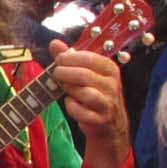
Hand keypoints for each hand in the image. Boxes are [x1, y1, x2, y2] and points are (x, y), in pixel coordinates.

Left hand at [47, 43, 130, 167]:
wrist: (110, 124)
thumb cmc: (94, 94)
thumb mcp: (86, 73)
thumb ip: (70, 58)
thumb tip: (54, 43)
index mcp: (110, 69)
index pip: (89, 58)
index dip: (69, 58)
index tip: (58, 60)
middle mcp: (112, 85)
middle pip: (85, 75)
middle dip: (65, 73)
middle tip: (56, 73)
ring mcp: (108, 103)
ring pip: (86, 93)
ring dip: (70, 89)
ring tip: (63, 87)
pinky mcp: (101, 120)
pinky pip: (83, 113)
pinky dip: (73, 107)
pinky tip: (70, 103)